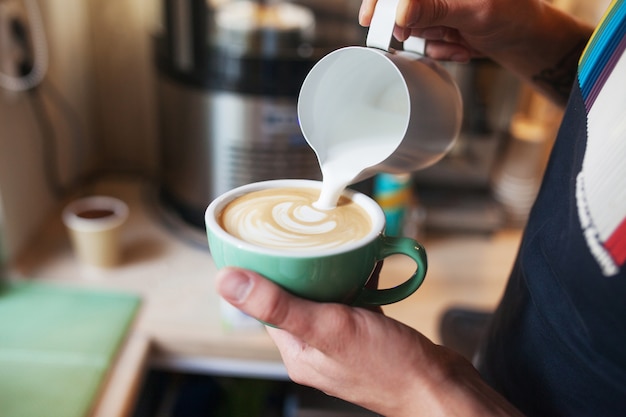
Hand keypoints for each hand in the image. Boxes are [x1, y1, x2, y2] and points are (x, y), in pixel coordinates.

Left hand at [216, 267, 524, 416]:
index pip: (267, 305)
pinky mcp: (366, 332)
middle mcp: (315, 346)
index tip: (265, 244)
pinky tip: (366, 263)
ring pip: (326, 295)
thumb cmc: (390, 368)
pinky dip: (357, 279)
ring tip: (338, 246)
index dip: (264, 274)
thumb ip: (279, 305)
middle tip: (307, 237)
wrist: (440, 386)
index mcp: (297, 350)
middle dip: (302, 266)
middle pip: (296, 296)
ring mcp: (342, 340)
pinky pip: (352, 298)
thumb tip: (226, 282)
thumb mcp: (328, 328)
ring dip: (331, 271)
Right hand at [358, 0, 593, 103]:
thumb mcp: (475, 13)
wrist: (527, 40)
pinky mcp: (438, 24)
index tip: (370, 18)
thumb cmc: (514, 16)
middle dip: (417, 26)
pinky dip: (441, 50)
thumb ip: (437, 9)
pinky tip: (463, 46)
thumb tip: (401, 10)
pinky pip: (424, 43)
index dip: (381, 0)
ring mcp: (437, 7)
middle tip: (438, 34)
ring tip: (462, 40)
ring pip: (412, 28)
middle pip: (401, 7)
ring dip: (434, 41)